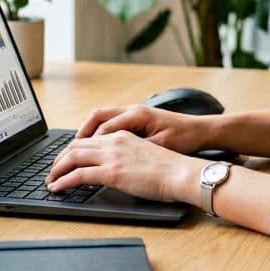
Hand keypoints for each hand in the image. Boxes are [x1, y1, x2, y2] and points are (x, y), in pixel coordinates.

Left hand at [45, 130, 197, 202]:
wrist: (181, 173)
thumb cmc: (171, 169)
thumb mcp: (145, 155)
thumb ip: (127, 157)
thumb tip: (118, 170)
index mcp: (122, 136)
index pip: (89, 139)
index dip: (72, 149)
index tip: (65, 160)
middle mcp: (114, 141)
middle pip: (76, 145)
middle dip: (60, 159)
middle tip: (52, 171)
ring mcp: (112, 156)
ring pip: (72, 157)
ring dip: (57, 169)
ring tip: (50, 180)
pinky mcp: (111, 172)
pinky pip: (78, 175)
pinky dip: (63, 181)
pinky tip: (56, 188)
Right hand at [75, 105, 213, 153]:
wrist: (202, 130)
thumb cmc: (185, 137)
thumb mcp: (160, 146)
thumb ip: (136, 150)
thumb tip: (113, 160)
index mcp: (137, 115)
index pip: (104, 128)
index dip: (88, 144)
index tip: (76, 159)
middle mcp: (133, 110)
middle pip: (97, 118)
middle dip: (80, 135)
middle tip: (67, 153)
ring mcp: (134, 113)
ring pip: (102, 119)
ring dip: (87, 133)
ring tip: (75, 150)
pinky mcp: (137, 120)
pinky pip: (111, 123)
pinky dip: (98, 133)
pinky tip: (95, 147)